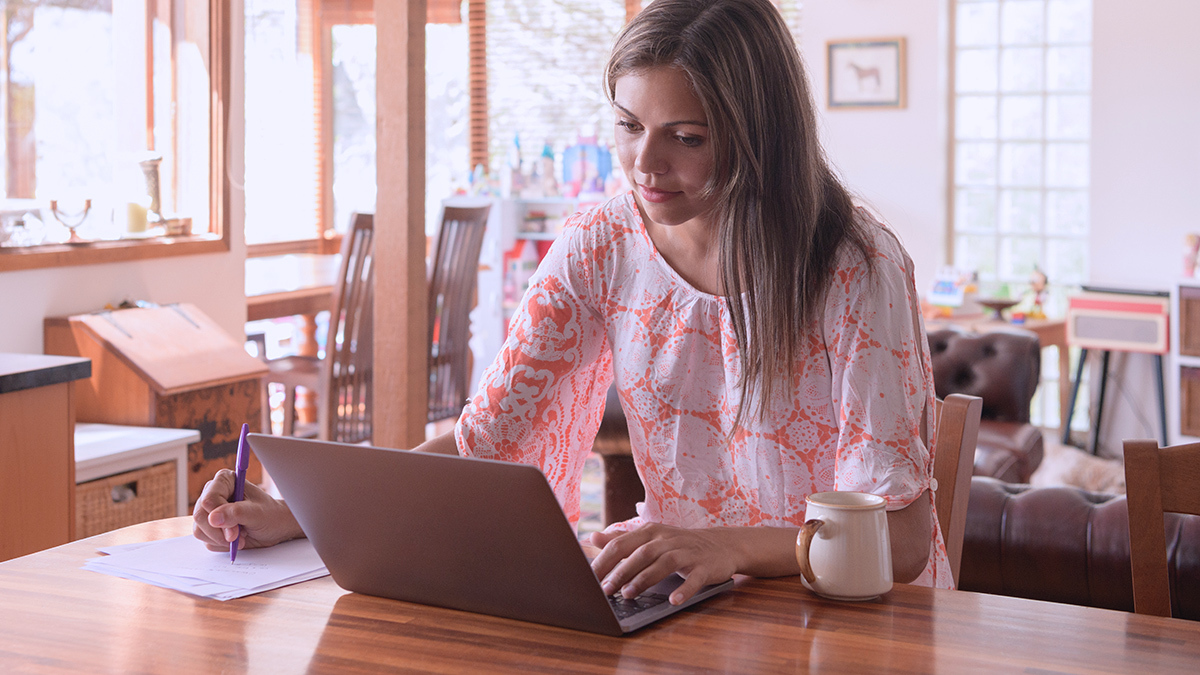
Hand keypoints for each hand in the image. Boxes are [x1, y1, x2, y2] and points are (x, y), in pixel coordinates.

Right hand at [192, 469, 303, 551]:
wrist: (276, 527)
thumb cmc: (270, 515)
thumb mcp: (257, 513)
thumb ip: (236, 513)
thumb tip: (213, 518)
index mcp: (225, 481)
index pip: (208, 500)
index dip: (220, 517)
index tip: (236, 528)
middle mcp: (214, 494)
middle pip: (200, 516)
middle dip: (220, 531)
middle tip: (238, 536)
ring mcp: (209, 511)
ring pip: (199, 530)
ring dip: (221, 539)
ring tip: (240, 535)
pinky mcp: (209, 527)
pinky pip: (205, 540)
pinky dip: (221, 544)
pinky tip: (235, 539)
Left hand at [587, 523, 739, 605]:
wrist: (722, 544)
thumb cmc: (679, 544)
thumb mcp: (651, 538)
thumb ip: (622, 540)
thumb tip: (592, 538)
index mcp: (651, 532)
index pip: (623, 543)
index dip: (605, 560)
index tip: (590, 578)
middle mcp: (667, 540)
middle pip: (641, 553)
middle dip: (621, 571)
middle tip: (605, 590)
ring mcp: (687, 553)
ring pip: (664, 563)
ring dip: (645, 579)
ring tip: (629, 594)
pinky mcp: (704, 567)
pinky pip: (694, 578)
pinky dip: (684, 589)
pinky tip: (674, 600)